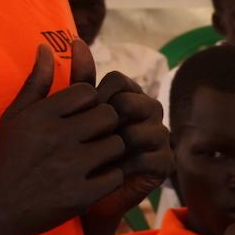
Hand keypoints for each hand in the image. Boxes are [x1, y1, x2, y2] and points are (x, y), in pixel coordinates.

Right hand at [0, 41, 125, 234]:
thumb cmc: (6, 157)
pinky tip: (96, 177)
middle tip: (94, 135)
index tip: (81, 115)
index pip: (88, 92)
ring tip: (97, 156)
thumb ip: (36, 82)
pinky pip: (115, 175)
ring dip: (111, 149)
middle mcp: (58, 138)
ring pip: (116, 144)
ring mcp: (71, 167)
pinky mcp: (81, 194)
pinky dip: (110, 176)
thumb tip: (45, 47)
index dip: (90, 102)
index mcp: (42, 115)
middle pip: (108, 116)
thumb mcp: (14, 116)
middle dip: (105, 123)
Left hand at [84, 65, 171, 219]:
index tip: (78, 117)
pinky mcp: (163, 165)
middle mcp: (147, 111)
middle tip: (89, 139)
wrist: (76, 195)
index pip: (116, 80)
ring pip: (141, 129)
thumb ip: (77, 79)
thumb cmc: (72, 151)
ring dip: (116, 143)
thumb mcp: (71, 113)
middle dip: (107, 121)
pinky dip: (127, 164)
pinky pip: (149, 156)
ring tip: (99, 156)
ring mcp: (158, 137)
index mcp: (126, 94)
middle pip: (131, 101)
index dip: (95, 99)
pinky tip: (110, 171)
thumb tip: (75, 39)